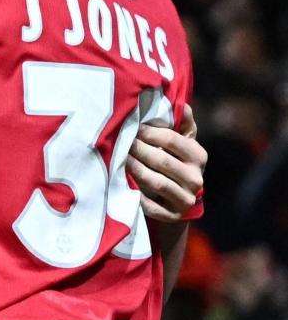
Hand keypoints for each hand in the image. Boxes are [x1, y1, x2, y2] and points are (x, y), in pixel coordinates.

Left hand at [128, 104, 206, 222]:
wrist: (178, 199)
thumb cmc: (176, 162)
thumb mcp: (183, 143)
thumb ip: (182, 124)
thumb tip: (181, 104)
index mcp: (199, 156)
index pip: (172, 140)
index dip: (150, 133)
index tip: (133, 127)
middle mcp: (196, 179)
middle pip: (161, 160)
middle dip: (138, 149)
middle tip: (121, 141)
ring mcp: (185, 199)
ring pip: (155, 182)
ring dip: (135, 169)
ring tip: (119, 158)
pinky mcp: (172, 215)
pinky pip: (150, 204)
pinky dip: (135, 193)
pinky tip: (122, 182)